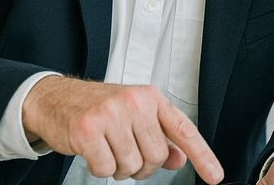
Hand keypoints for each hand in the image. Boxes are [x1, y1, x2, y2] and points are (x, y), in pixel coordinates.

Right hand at [22, 76, 222, 182]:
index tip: (215, 175)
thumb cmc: (99, 106)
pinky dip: (99, 168)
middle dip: (141, 164)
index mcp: (150, 97)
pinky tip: (93, 150)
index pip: (183, 128)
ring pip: (131, 166)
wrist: (58, 98)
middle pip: (156, 156)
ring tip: (107, 147)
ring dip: (119, 167)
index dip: (202, 155)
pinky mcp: (88, 129)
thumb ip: (160, 135)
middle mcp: (134, 101)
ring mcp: (111, 114)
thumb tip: (179, 159)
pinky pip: (105, 170)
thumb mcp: (135, 115)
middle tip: (124, 150)